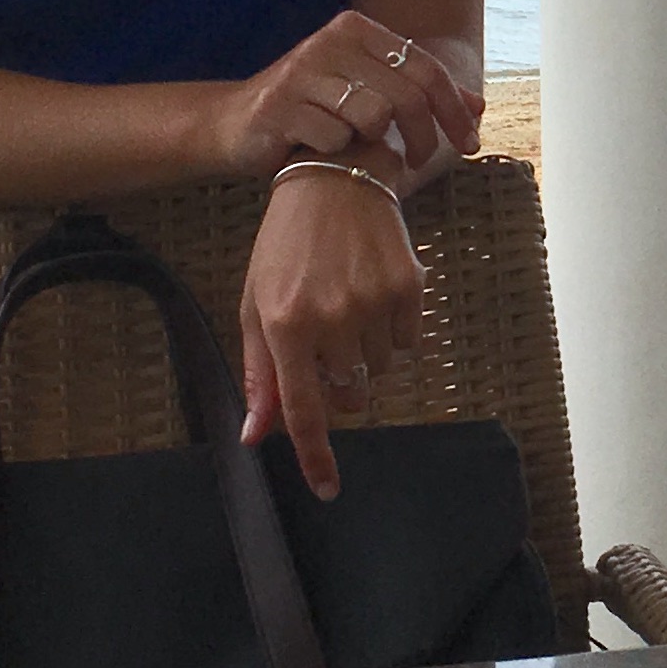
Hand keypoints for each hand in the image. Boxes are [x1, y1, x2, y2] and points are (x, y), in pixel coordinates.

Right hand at [206, 10, 479, 181]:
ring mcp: (302, 72)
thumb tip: (480, 105)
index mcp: (357, 30)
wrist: (234, 124)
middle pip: (407, 94)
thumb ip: (420, 93)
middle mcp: (331, 41)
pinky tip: (319, 152)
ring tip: (357, 150)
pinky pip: (334, 139)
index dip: (455, 109)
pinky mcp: (279, 107)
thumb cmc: (312, 110)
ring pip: (373, 115)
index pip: (426, 67)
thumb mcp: (366, 91)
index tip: (470, 143)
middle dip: (425, 136)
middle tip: (421, 163)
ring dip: (372, 144)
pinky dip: (335, 153)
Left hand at [238, 161, 426, 498]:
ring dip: (364, 354)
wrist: (336, 177)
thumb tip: (257, 436)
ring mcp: (375, 303)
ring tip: (349, 304)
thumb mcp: (256, 304)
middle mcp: (332, 319)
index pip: (303, 411)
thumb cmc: (286, 245)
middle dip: (338, 382)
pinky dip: (392, 332)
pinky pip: (407, 343)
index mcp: (286, 325)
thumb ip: (260, 374)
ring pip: (378, 370)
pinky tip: (374, 292)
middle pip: (348, 395)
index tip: (327, 490)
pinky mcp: (410, 287)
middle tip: (326, 338)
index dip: (315, 458)